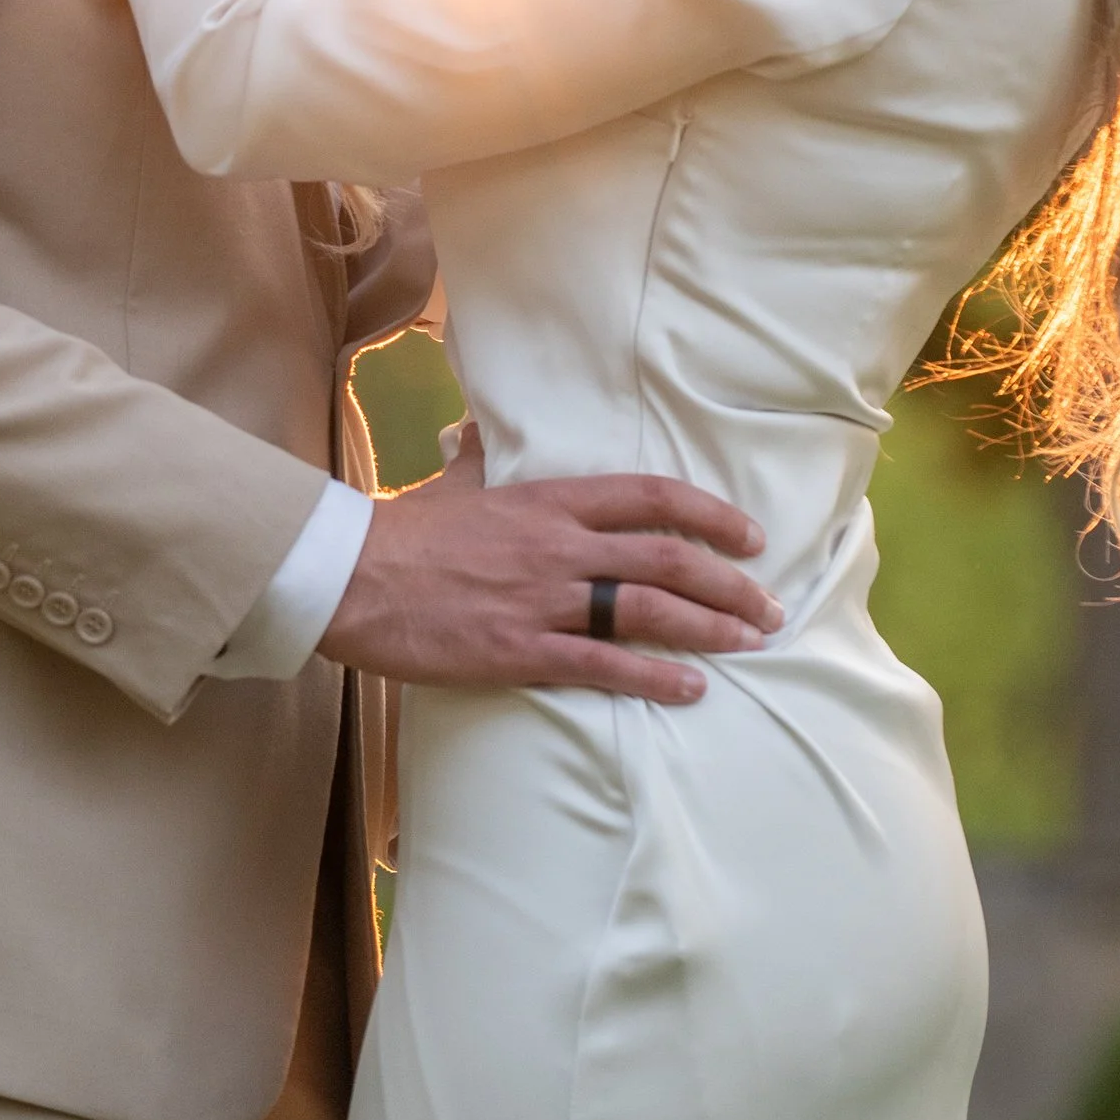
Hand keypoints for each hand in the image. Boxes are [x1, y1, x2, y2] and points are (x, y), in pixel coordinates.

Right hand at [320, 421, 778, 704]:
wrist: (350, 576)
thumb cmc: (402, 530)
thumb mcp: (453, 484)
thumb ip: (481, 460)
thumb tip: (479, 431)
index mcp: (548, 500)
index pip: (650, 497)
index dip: (710, 514)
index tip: (750, 537)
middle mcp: (559, 545)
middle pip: (666, 558)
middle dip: (728, 585)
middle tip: (768, 607)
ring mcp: (543, 599)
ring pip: (647, 610)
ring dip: (709, 628)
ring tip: (750, 644)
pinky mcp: (520, 650)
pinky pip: (602, 664)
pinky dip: (654, 676)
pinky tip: (691, 688)